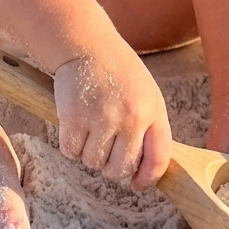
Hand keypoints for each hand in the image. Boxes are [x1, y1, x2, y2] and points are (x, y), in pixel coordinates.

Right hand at [53, 38, 171, 190]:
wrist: (87, 44)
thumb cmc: (117, 71)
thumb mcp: (146, 93)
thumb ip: (149, 128)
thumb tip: (143, 174)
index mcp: (152, 110)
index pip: (158, 159)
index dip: (148, 178)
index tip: (137, 184)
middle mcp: (130, 116)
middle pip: (120, 169)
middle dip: (111, 165)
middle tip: (105, 145)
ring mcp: (101, 117)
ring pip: (93, 163)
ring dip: (89, 152)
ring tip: (90, 126)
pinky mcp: (73, 117)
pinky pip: (71, 152)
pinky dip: (70, 144)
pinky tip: (75, 123)